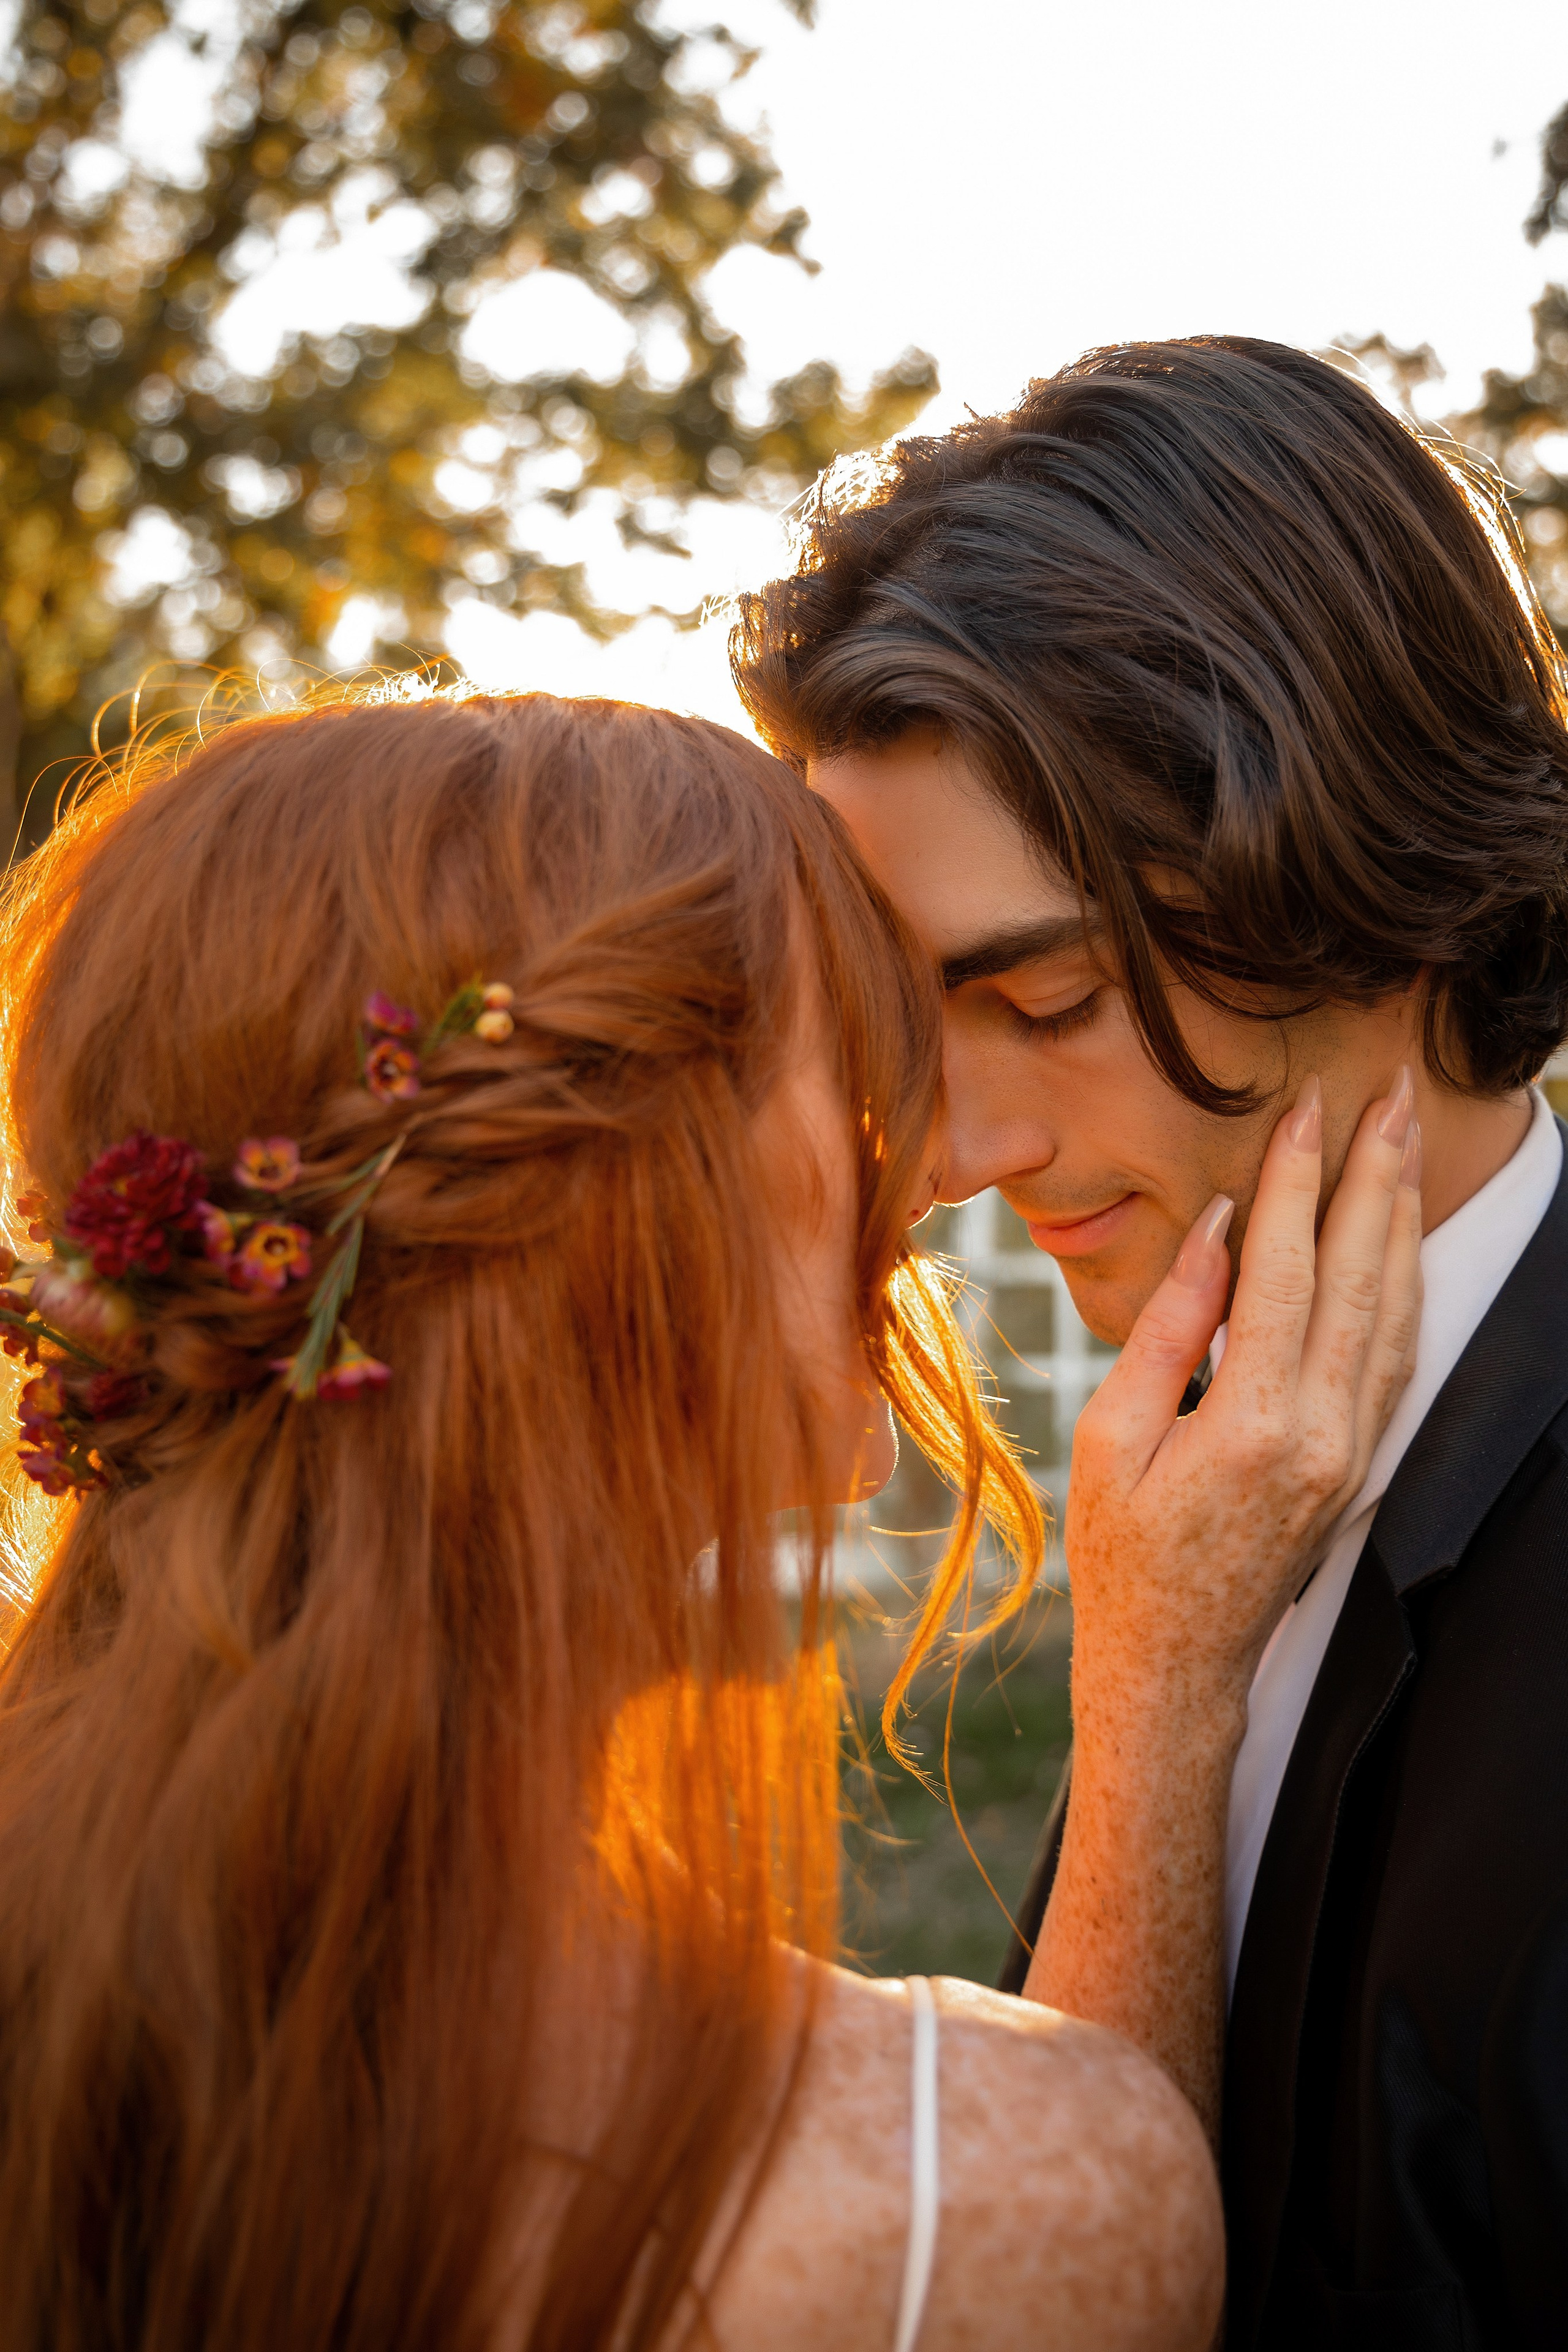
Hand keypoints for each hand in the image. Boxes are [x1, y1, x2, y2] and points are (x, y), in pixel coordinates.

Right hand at [1065, 1070, 1422, 1740]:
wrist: (1175, 1663)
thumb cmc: (1122, 1557)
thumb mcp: (1110, 1439)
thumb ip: (1169, 1328)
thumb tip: (1216, 1231)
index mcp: (1250, 1425)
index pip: (1287, 1272)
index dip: (1297, 1183)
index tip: (1305, 1109)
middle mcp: (1321, 1436)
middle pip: (1363, 1276)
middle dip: (1377, 1176)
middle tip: (1393, 1094)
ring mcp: (1351, 1453)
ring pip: (1396, 1311)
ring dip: (1402, 1220)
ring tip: (1405, 1144)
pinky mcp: (1358, 1463)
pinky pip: (1396, 1356)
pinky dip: (1403, 1285)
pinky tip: (1400, 1239)